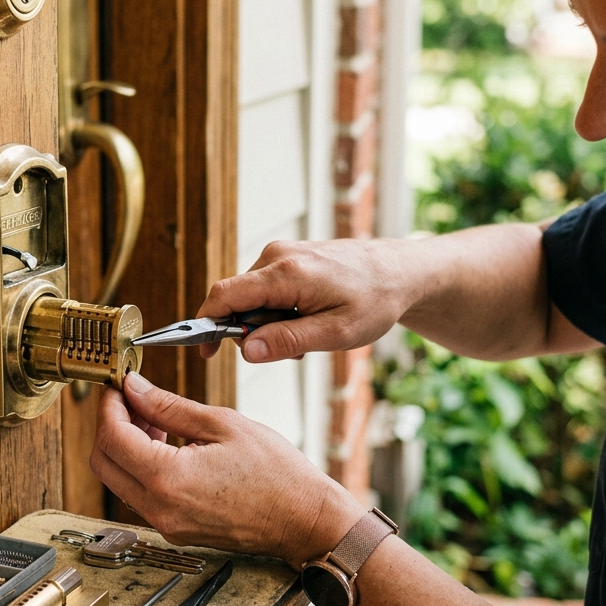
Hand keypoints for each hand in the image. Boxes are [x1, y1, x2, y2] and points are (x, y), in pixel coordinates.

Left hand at [90, 374, 364, 568]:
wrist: (305, 521)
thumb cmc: (278, 475)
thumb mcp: (222, 424)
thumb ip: (169, 406)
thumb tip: (134, 389)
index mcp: (168, 479)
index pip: (112, 437)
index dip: (109, 405)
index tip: (118, 386)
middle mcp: (160, 509)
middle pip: (104, 462)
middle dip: (110, 425)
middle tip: (130, 399)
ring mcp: (166, 524)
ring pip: (119, 481)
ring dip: (125, 447)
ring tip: (154, 420)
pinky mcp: (175, 530)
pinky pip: (140, 496)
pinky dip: (142, 467)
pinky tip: (166, 445)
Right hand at [197, 239, 412, 362]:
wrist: (401, 272)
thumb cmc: (375, 301)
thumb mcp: (336, 333)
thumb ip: (288, 341)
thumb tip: (246, 351)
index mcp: (286, 273)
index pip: (224, 296)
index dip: (206, 325)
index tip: (204, 352)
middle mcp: (277, 256)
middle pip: (236, 299)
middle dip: (251, 331)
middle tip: (291, 349)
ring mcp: (282, 253)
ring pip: (252, 297)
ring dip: (268, 323)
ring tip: (309, 331)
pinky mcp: (288, 256)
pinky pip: (266, 288)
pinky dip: (278, 310)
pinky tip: (308, 317)